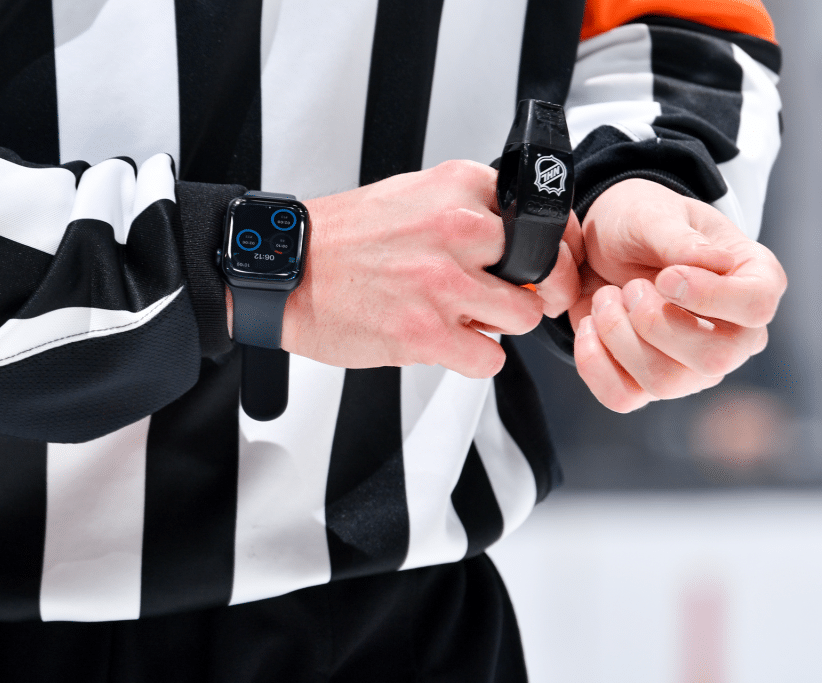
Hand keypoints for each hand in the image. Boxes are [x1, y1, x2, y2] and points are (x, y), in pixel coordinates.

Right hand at [272, 160, 580, 378]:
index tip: (537, 262)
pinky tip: (444, 341)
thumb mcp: (411, 195)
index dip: (544, 248)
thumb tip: (518, 242)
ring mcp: (443, 285)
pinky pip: (490, 359)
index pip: (541, 219)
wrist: (286, 271)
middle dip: (522, 288)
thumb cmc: (341, 239)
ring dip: (498, 324)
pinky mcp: (426, 334)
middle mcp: (455, 231)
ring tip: (462, 317)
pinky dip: (472, 357)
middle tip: (495, 293)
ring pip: (524, 316)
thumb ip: (467, 211)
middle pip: (541, 270)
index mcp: (455, 189)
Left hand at [570, 179, 786, 411]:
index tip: (665, 276)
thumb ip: (679, 239)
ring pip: (664, 382)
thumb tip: (714, 263)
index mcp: (752, 280)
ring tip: (605, 298)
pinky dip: (594, 363)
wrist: (598, 246)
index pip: (756, 307)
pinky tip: (587, 325)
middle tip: (628, 287)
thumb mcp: (653, 215)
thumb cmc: (639, 224)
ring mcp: (692, 365)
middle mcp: (733, 333)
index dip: (709, 296)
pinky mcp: (647, 381)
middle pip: (714, 358)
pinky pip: (623, 396)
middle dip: (654, 322)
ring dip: (619, 337)